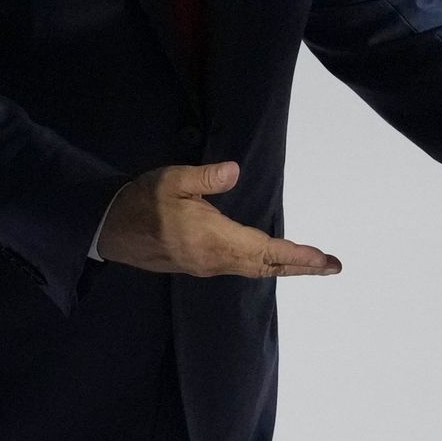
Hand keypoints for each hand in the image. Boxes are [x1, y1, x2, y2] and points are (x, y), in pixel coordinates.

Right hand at [96, 163, 342, 277]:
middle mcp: (216, 259)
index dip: (298, 256)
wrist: (109, 230)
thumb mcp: (171, 180)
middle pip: (266, 266)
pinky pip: (241, 267)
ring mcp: (207, 265)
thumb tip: (235, 171)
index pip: (266, 251)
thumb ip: (204, 177)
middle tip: (332, 265)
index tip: (325, 260)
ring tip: (309, 263)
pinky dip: (264, 264)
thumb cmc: (140, 202)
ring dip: (283, 266)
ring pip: (255, 269)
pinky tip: (270, 259)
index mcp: (214, 240)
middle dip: (301, 266)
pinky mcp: (199, 265)